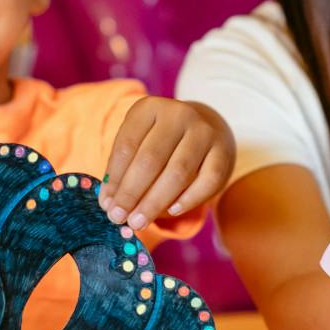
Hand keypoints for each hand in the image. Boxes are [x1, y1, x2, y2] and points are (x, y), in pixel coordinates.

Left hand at [99, 97, 234, 230]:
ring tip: (138, 222)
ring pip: (178, 172)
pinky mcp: (223, 151)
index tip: (106, 205)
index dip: (114, 179)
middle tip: (119, 218)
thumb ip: (124, 170)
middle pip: (150, 159)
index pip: (126, 146)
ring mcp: (204, 131)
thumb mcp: (139, 143)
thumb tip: (109, 203)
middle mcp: (178, 114)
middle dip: (131, 193)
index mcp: (149, 108)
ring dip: (155, 202)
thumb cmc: (162, 142)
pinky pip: (206, 181)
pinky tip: (172, 211)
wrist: (205, 127)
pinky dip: (189, 199)